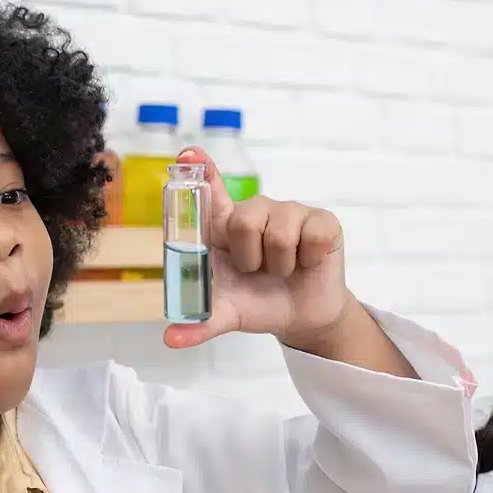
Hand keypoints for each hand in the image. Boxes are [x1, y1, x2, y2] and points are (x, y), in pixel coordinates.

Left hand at [162, 147, 350, 351]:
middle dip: (249, 258)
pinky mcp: (322, 220)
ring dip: (280, 264)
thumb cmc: (257, 302)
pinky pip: (312, 236)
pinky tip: (306, 263)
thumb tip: (170, 338)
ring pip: (279, 232)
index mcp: (224, 226)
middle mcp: (255, 210)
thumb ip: (199, 322)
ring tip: (281, 270)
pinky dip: (307, 260)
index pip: (210, 190)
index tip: (188, 154)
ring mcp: (290, 211)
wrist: (300, 318)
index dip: (202, 169)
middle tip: (256, 271)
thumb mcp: (225, 314)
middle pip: (243, 220)